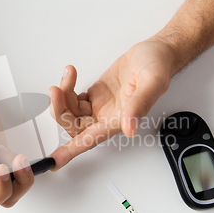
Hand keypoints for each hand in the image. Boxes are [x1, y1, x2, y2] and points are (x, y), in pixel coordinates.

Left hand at [49, 37, 178, 168]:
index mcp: (119, 120)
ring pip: (71, 112)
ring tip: (67, 75)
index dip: (72, 151)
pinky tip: (70, 76)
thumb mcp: (152, 82)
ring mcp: (101, 106)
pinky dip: (67, 89)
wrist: (156, 52)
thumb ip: (139, 105)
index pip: (91, 140)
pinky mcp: (96, 95)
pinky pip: (74, 100)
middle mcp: (108, 116)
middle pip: (74, 125)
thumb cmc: (158, 66)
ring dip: (62, 97)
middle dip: (60, 110)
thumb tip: (129, 128)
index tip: (55, 161)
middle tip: (56, 90)